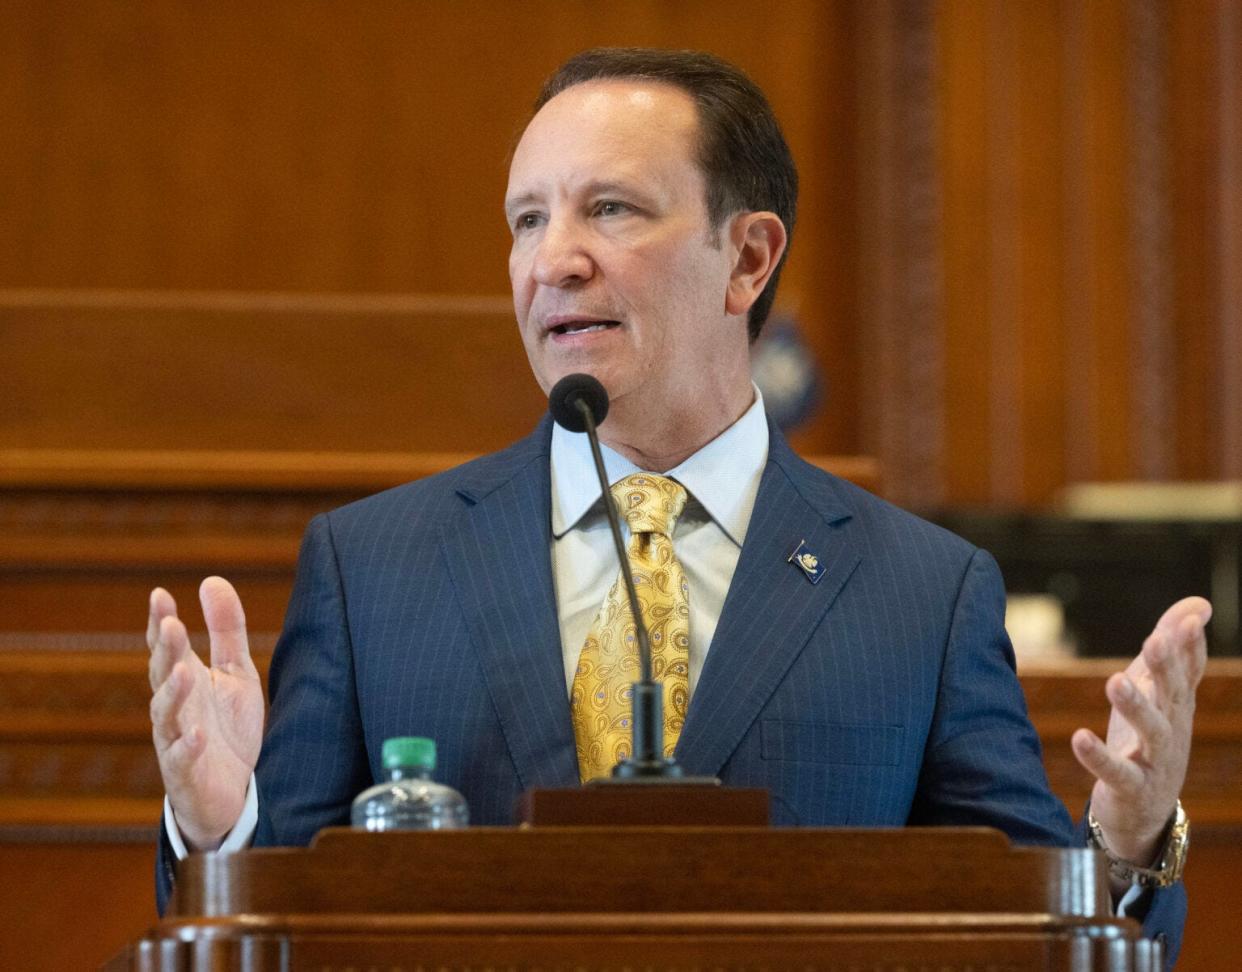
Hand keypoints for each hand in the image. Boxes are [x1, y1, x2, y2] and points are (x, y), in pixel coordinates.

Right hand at [147, 577, 263, 850]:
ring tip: (183, 670)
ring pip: (166, 715)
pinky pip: (182, 760)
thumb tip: (211, 580)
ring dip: (172, 693)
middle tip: (169, 623)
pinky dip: (186, 747)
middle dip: (165, 650)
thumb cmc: (226, 728)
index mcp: (184, 681)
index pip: (166, 648)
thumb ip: (226, 630)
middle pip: (163, 675)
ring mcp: (175, 741)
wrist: (231, 792)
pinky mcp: (187, 774)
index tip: (159, 595)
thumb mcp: (235, 672)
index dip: (159, 622)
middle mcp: (174, 708)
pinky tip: (196, 734)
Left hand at [1071, 596, 1210, 875]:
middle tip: (1154, 640)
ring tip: (1114, 681)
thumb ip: (1174, 650)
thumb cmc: (1150, 741)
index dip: (1190, 647)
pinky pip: (1116, 773)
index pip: (1188, 673)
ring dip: (1135, 707)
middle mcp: (1172, 731)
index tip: (1190, 620)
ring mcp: (1155, 762)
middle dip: (1166, 668)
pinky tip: (1080, 737)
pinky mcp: (1131, 788)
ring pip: (1151, 733)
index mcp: (1176, 706)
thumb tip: (1198, 605)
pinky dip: (1099, 757)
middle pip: (1172, 696)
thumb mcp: (1160, 692)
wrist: (1146, 813)